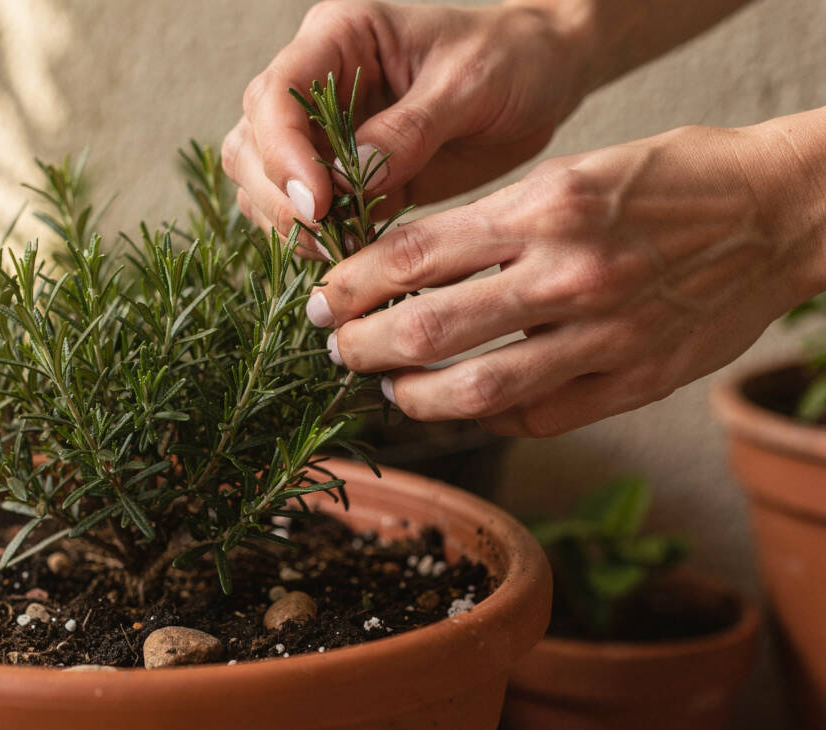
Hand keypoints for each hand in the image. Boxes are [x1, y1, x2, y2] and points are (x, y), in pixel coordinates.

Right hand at [223, 0, 588, 256]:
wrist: (543, 75)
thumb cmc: (512, 59)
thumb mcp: (470, 84)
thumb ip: (410, 130)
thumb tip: (351, 181)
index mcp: (338, 36)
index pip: (275, 95)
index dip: (283, 153)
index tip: (319, 201)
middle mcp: (314, 79)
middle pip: (251, 143)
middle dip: (278, 196)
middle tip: (328, 235)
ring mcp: (320, 130)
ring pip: (259, 182)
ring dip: (287, 223)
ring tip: (340, 249)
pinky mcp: (339, 173)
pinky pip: (298, 211)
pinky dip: (310, 238)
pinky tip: (347, 252)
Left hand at [312, 123, 825, 435]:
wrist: (779, 212)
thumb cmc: (668, 181)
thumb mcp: (570, 172)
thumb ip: (492, 222)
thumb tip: (406, 269)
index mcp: (545, 207)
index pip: (414, 253)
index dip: (351, 285)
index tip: (322, 301)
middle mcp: (570, 273)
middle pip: (429, 328)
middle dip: (364, 347)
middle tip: (338, 351)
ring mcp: (606, 334)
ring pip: (478, 390)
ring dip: (414, 397)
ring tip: (390, 388)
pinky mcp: (638, 380)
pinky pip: (540, 417)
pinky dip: (492, 417)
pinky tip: (470, 405)